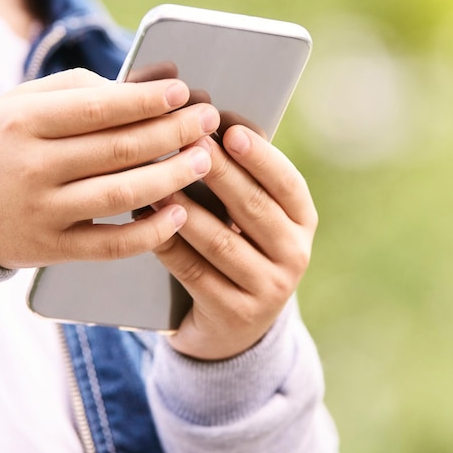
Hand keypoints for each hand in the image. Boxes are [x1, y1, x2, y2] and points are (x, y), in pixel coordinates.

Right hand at [0, 68, 218, 268]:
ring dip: (171, 177)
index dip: (146, 101)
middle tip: (208, 122)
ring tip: (203, 160)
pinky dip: (149, 232)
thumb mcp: (29, 103)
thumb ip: (88, 90)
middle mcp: (33, 166)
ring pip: (121, 195)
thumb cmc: (7, 140)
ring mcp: (43, 212)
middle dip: (173, 132)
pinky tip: (180, 213)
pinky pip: (110, 245)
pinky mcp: (53, 248)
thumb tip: (157, 79)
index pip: (98, 109)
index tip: (182, 92)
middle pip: (119, 150)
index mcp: (26, 121)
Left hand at [152, 125, 317, 359]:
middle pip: (253, 208)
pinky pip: (195, 273)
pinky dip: (169, 244)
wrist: (238, 325)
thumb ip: (245, 179)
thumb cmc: (244, 249)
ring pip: (221, 241)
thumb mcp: (257, 219)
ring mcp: (269, 289)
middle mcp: (295, 254)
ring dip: (186, 208)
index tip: (230, 132)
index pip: (287, 183)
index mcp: (303, 221)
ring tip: (159, 181)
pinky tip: (148, 221)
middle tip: (187, 143)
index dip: (260, 157)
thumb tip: (218, 126)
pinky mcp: (235, 314)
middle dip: (218, 172)